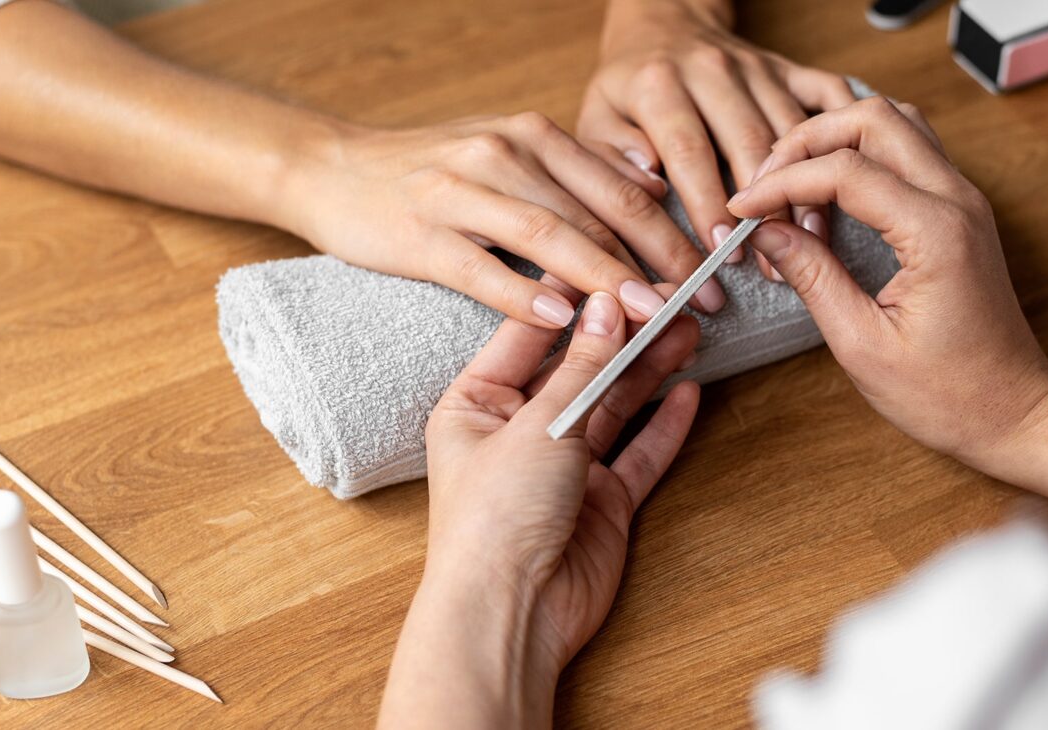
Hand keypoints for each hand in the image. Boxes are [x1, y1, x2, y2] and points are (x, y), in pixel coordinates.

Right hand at [280, 113, 728, 328]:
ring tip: (647, 317)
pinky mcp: (420, 234)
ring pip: (548, 237)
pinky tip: (560, 321)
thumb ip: (577, 171)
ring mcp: (459, 192)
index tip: (713, 274)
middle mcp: (504, 154)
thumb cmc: (433, 171)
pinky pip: (481, 268)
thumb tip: (652, 186)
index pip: (620, 188)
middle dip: (655, 262)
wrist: (333, 167)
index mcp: (535, 136)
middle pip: (595, 213)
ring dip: (603, 280)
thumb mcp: (511, 153)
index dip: (674, 232)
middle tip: (700, 305)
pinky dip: (523, 295)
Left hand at [380, 292, 700, 726]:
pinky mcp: (601, 502)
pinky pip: (638, 452)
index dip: (576, 300)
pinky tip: (690, 390)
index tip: (617, 265)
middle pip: (579, 368)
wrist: (510, 614)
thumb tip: (607, 306)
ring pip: (614, 405)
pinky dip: (665, 423)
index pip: (531, 334)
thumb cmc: (494, 520)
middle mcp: (518, 431)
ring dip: (650, 369)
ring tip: (689, 329)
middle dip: (624, 334)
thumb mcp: (538, 427)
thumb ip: (581, 369)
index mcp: (476, 404)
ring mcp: (562, 467)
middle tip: (670, 297)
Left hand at [579, 0, 857, 278]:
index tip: (720, 247)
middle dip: (765, 205)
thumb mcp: (596, 116)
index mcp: (660, 84)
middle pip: (748, 141)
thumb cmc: (629, 85)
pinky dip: (846, 135)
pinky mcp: (788, 69)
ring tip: (812, 241)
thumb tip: (649, 185)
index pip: (688, 148)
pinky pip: (829, 96)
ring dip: (807, 187)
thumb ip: (612, 154)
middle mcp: (713, 71)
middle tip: (771, 261)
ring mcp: (757, 68)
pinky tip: (852, 180)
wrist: (664, 23)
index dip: (707, 201)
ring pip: (793, 129)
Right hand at [727, 97, 1047, 465]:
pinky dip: (860, 159)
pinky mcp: (959, 211)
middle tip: (764, 186)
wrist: (1016, 413)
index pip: (843, 171)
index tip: (740, 210)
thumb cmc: (948, 394)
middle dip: (806, 141)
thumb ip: (813, 277)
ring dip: (836, 142)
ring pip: (894, 124)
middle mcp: (957, 200)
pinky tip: (828, 202)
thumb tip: (764, 232)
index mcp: (936, 232)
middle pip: (873, 118)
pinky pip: (907, 153)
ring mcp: (963, 200)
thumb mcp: (862, 344)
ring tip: (794, 192)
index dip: (780, 183)